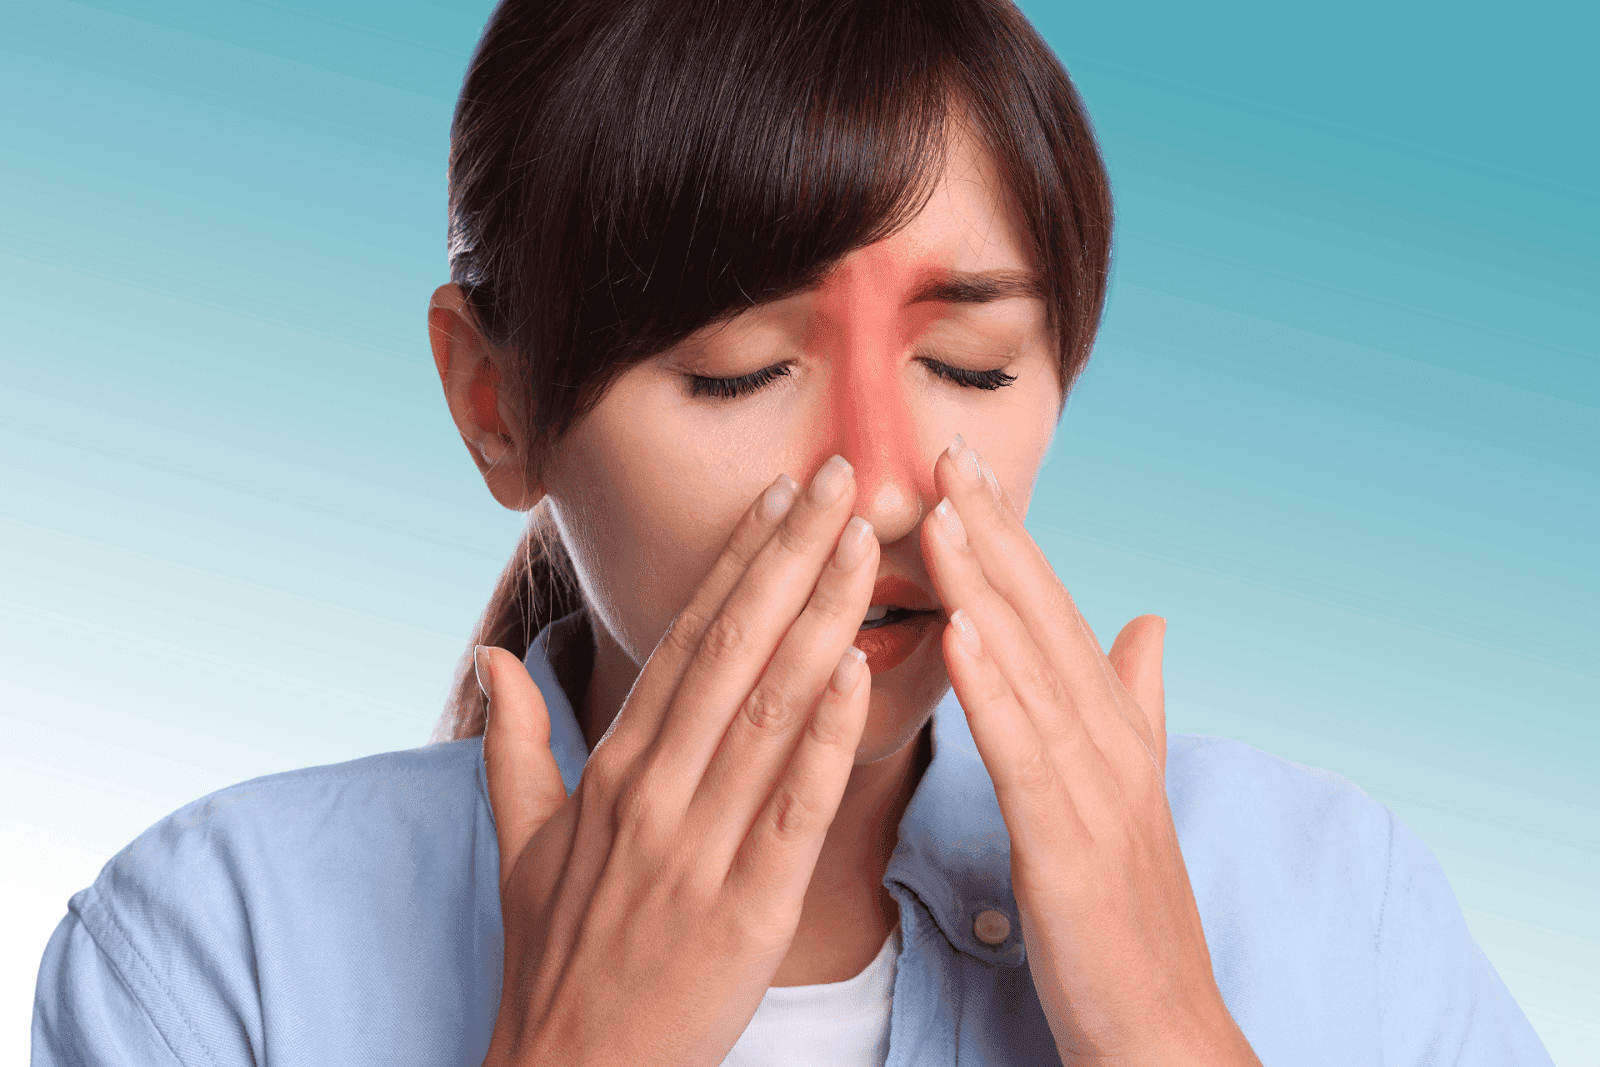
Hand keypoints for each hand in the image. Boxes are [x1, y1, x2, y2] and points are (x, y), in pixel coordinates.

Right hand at [477, 457, 877, 1066]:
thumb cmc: (558, 955)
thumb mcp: (523, 843)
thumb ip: (516, 743)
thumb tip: (496, 661)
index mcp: (615, 769)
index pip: (684, 641)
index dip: (736, 564)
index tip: (777, 496)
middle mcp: (653, 791)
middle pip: (731, 651)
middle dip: (790, 558)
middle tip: (838, 478)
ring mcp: (697, 846)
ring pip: (767, 711)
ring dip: (820, 618)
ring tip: (864, 543)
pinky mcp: (747, 908)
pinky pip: (794, 807)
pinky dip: (826, 735)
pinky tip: (859, 670)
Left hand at [921, 437, 1261, 1066]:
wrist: (1161, 1026)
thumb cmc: (1128, 915)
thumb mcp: (1128, 794)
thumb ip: (1136, 702)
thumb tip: (1149, 622)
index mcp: (1107, 727)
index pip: (1051, 612)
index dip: (1008, 538)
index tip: (961, 467)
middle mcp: (1107, 741)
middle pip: (1043, 617)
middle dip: (993, 531)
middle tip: (943, 451)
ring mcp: (1093, 789)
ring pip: (1031, 666)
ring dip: (985, 584)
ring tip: (940, 510)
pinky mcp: (1070, 843)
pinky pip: (1023, 752)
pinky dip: (994, 686)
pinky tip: (960, 630)